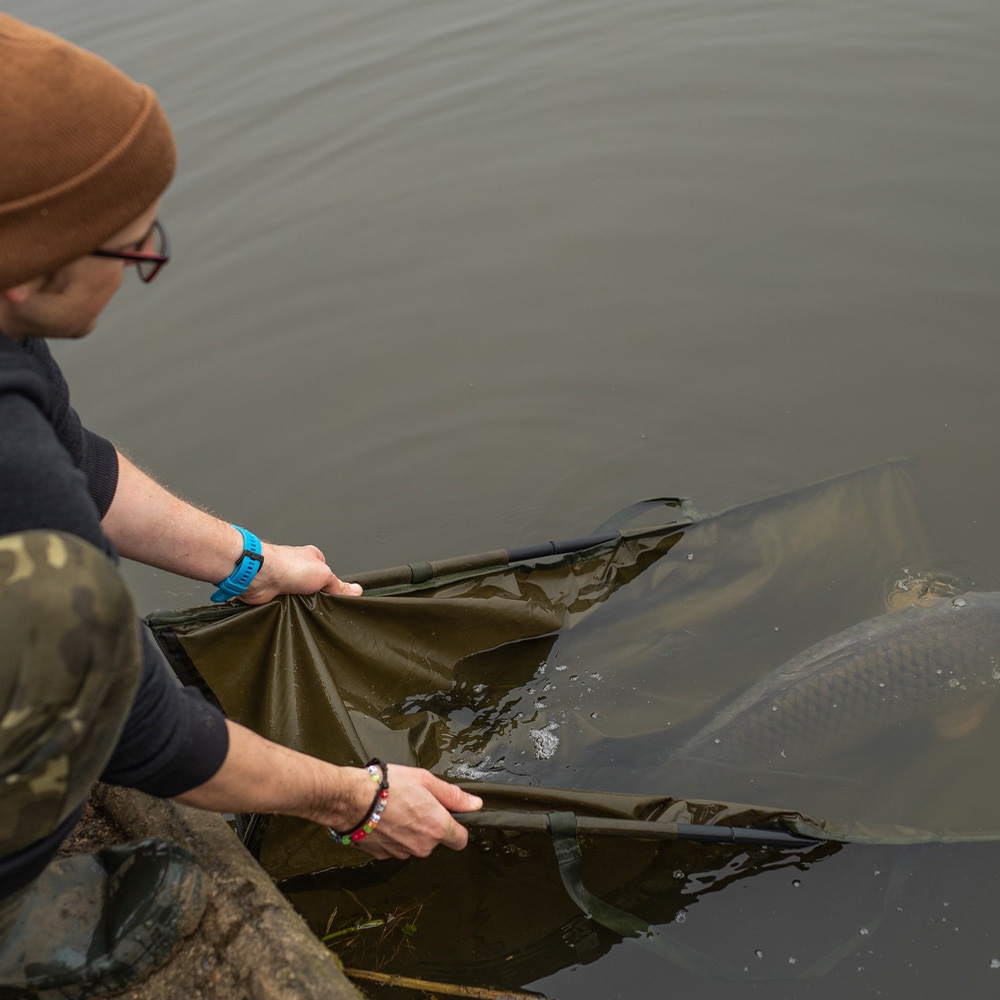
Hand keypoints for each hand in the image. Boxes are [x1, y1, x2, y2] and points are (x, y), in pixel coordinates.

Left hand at [240, 542, 361, 603]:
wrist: (260, 574)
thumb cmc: (288, 566)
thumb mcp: (324, 575)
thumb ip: (339, 585)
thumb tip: (356, 590)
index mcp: (312, 559)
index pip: (328, 577)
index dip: (333, 589)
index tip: (338, 600)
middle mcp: (298, 569)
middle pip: (314, 590)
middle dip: (316, 599)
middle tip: (319, 606)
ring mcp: (285, 582)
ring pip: (300, 600)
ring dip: (301, 606)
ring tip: (303, 609)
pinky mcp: (274, 595)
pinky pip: (287, 607)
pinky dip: (289, 610)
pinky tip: (290, 611)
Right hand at [330, 764, 482, 860]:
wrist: (351, 799)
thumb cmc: (387, 786)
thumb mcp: (425, 781)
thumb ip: (453, 795)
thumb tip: (474, 804)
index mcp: (437, 827)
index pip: (461, 840)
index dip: (457, 828)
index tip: (449, 816)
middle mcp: (422, 846)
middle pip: (435, 840)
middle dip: (429, 825)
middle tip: (415, 802)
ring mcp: (402, 853)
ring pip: (414, 844)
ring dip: (410, 831)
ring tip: (396, 808)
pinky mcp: (384, 856)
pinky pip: (396, 847)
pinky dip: (393, 836)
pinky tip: (384, 819)